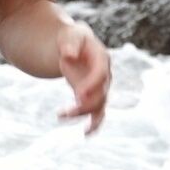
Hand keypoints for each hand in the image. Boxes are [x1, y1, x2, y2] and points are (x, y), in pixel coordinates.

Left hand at [56, 20, 110, 135]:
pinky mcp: (92, 97)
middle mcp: (105, 76)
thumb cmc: (72, 38)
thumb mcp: (70, 35)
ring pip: (98, 106)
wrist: (73, 44)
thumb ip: (70, 44)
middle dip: (86, 105)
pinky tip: (85, 134)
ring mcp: (100, 88)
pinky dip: (93, 125)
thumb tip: (68, 55)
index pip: (100, 74)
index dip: (92, 85)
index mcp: (102, 59)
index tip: (79, 95)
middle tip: (66, 112)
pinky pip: (96, 113)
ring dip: (84, 115)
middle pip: (101, 94)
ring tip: (64, 117)